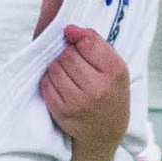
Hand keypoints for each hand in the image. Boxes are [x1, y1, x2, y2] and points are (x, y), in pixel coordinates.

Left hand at [41, 25, 128, 149]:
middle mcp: (97, 88)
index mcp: (114, 72)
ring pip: (55, 67)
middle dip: (68, 54)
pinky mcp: (61, 111)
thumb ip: (95, 43)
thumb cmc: (110, 92)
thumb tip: (69, 29)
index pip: (88, 43)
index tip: (76, 40)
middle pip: (68, 54)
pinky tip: (62, 85)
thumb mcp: (115, 66)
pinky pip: (46, 83)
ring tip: (69, 74)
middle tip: (75, 63)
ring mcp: (78, 101)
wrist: (105, 131)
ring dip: (58, 66)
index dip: (78, 38)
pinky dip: (51, 80)